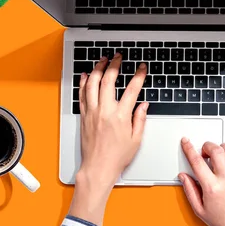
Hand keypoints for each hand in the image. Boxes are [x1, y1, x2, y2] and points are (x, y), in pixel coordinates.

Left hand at [68, 54, 147, 225]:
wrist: (97, 167)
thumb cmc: (116, 157)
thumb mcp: (136, 139)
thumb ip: (140, 119)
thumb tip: (143, 105)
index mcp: (120, 116)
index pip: (132, 89)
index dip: (138, 76)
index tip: (142, 68)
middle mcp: (105, 111)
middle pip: (109, 80)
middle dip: (114, 65)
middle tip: (118, 57)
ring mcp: (92, 112)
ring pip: (93, 84)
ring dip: (98, 69)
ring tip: (102, 60)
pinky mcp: (84, 116)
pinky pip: (82, 94)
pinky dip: (84, 82)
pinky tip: (87, 75)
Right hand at [179, 139, 224, 225]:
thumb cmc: (223, 221)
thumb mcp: (199, 209)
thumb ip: (190, 190)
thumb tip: (184, 176)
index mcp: (212, 188)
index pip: (197, 162)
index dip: (189, 149)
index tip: (186, 142)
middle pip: (216, 150)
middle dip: (207, 146)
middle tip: (205, 151)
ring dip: (223, 148)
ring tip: (220, 155)